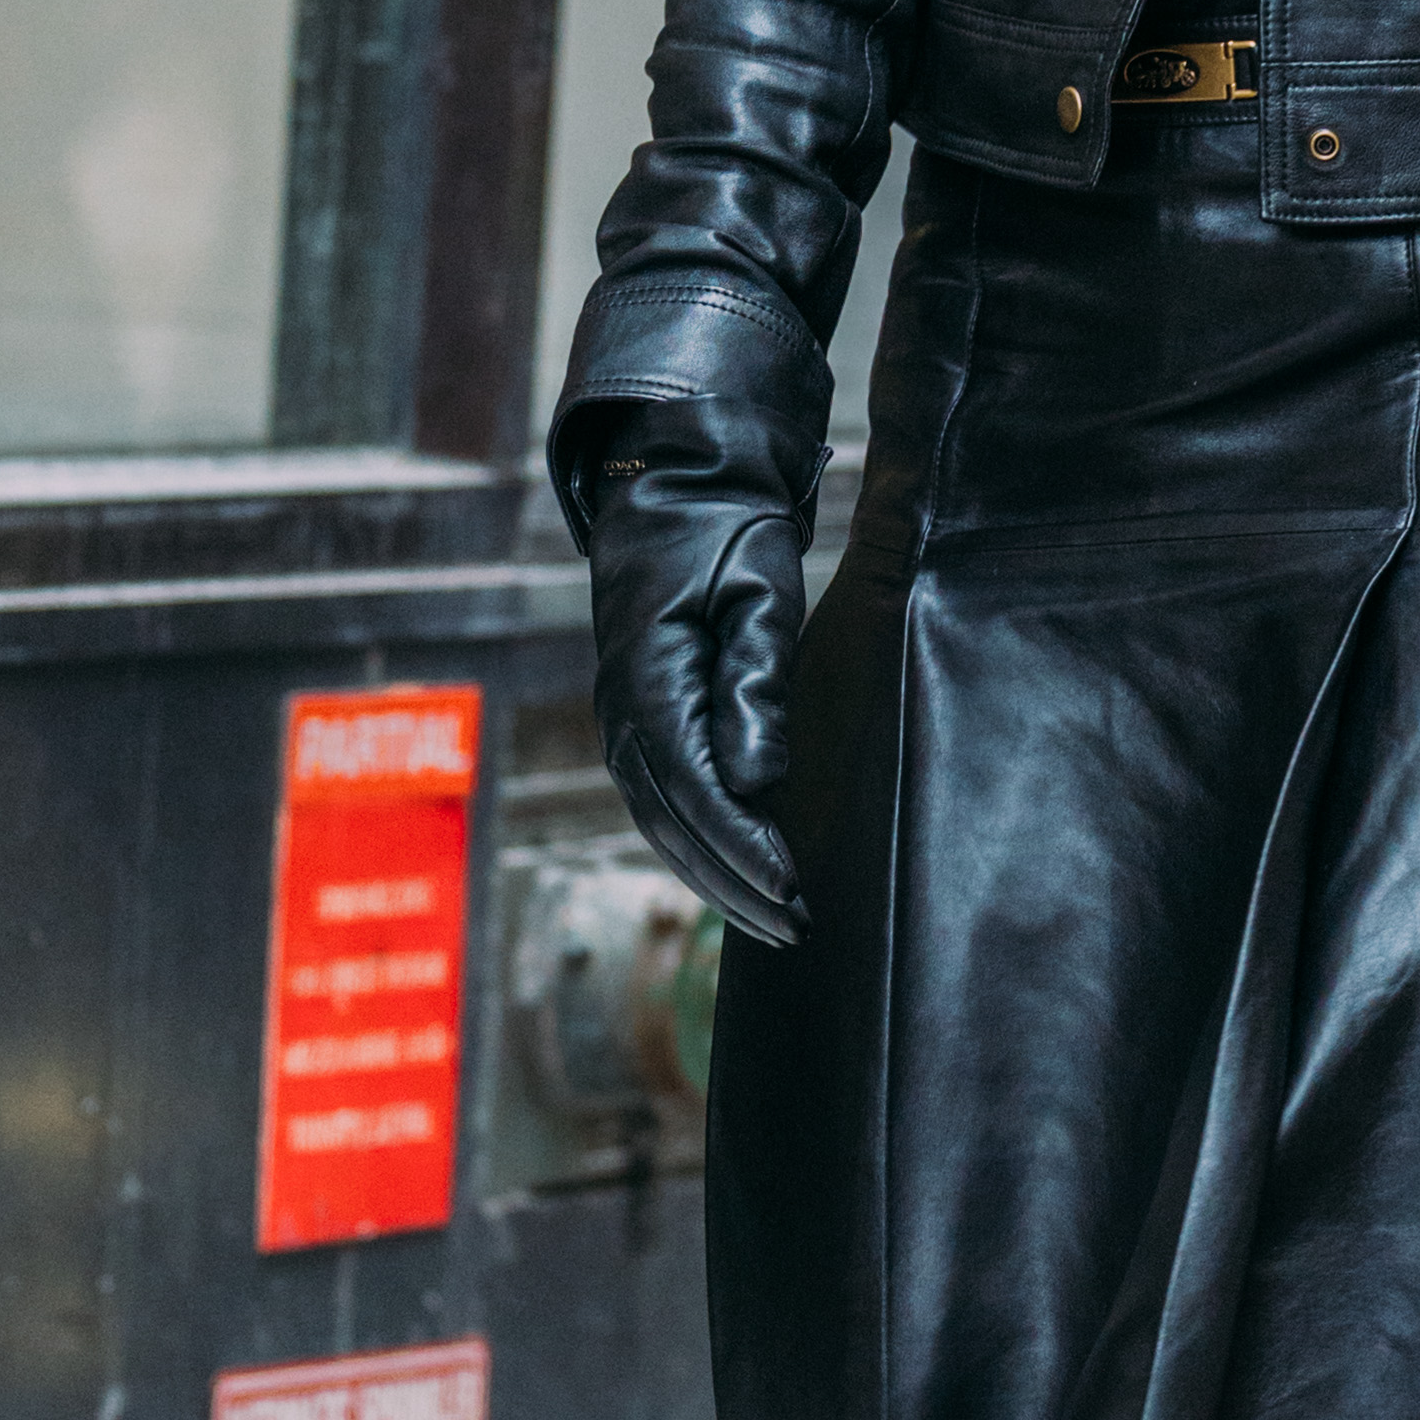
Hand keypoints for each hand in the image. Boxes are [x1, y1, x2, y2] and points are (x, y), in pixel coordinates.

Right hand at [569, 437, 811, 953]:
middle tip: (797, 929)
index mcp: (649, 682)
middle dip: (735, 884)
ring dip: (717, 877)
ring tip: (777, 920)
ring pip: (664, 824)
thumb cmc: (727, 535)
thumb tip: (757, 781)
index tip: (794, 888)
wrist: (673, 490)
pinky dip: (701, 846)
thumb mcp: (758, 594)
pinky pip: (664, 803)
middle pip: (675, 825)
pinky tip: (742, 873)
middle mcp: (623, 714)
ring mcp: (623, 721)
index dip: (744, 848)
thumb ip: (757, 684)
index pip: (696, 791)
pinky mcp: (638, 723)